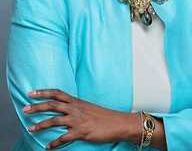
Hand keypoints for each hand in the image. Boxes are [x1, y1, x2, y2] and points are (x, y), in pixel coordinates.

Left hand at [23, 89, 138, 148]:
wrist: (119, 123)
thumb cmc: (106, 116)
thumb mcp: (90, 108)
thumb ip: (77, 108)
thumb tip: (67, 109)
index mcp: (78, 102)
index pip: (58, 94)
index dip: (44, 92)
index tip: (32, 92)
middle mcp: (76, 109)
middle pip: (53, 105)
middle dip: (37, 107)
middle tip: (25, 109)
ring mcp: (78, 120)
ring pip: (55, 120)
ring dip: (41, 125)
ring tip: (31, 129)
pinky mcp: (81, 132)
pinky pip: (64, 138)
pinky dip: (54, 143)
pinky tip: (48, 147)